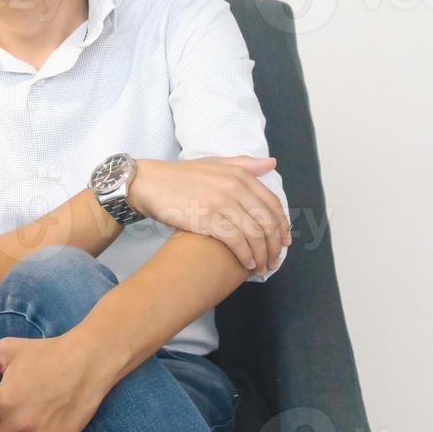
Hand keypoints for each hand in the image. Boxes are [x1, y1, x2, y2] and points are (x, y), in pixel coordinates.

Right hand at [128, 156, 290, 274]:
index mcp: (239, 174)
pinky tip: (246, 264)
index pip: (272, 204)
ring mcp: (220, 203)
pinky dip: (245, 255)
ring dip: (261, 255)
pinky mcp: (206, 219)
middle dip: (274, 246)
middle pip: (267, 222)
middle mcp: (234, 187)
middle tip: (273, 262)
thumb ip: (244, 164)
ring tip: (261, 268)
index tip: (283, 243)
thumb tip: (271, 163)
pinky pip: (236, 241)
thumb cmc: (180, 176)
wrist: (149, 183)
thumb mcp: (215, 164)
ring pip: (254, 234)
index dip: (282, 226)